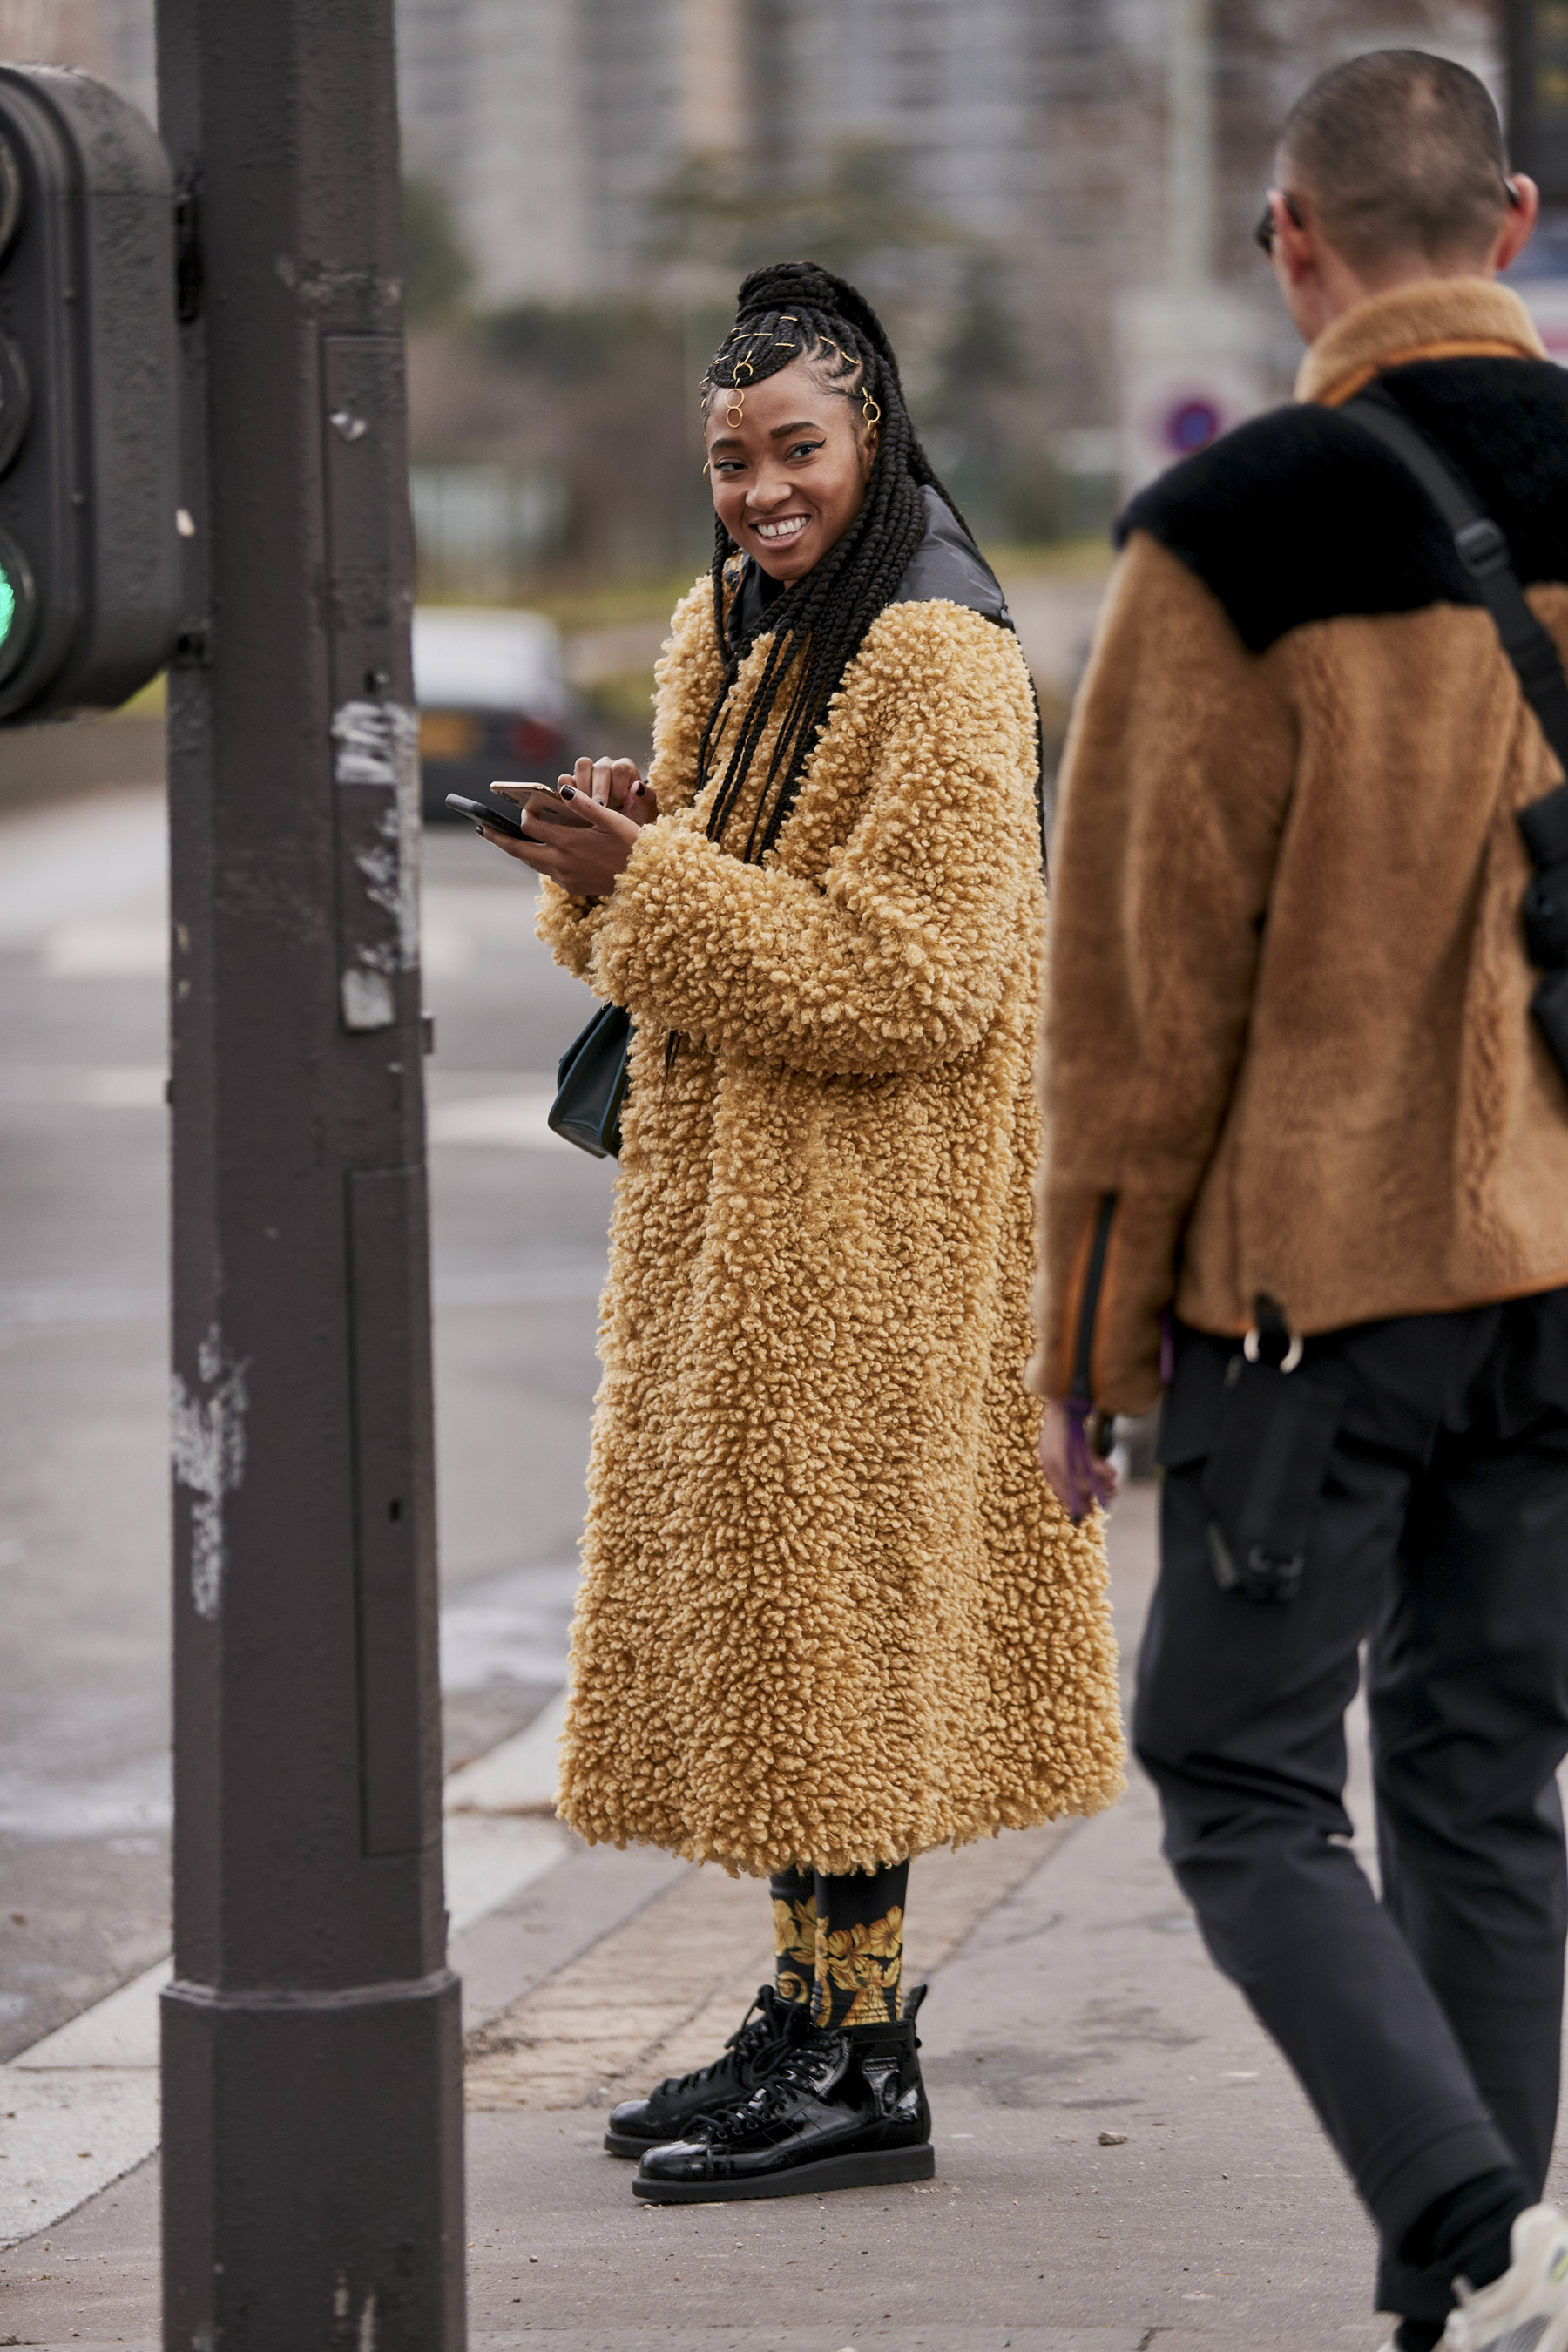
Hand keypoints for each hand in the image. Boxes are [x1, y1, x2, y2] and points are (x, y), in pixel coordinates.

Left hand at [480, 781, 641, 897]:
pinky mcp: (571, 886)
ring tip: (505, 839)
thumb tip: (564, 791)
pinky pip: (547, 872)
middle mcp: (562, 862)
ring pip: (532, 862)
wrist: (647, 880)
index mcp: (569, 842)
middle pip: (519, 850)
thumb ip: (586, 805)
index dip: (525, 814)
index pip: (530, 827)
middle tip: (482, 829)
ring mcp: (565, 877)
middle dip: (499, 839)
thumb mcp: (612, 819)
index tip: (527, 806)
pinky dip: (539, 859)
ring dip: (519, 850)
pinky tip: (540, 850)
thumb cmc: (633, 844)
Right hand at [575, 754, 657, 826]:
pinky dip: (567, 791)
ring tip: (588, 807)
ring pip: (582, 765)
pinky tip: (575, 808)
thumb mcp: (644, 814)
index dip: (618, 786)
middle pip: (600, 767)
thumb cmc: (634, 820)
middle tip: (601, 809)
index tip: (620, 804)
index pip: (620, 768)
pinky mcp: (572, 782)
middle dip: (600, 790)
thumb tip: (637, 786)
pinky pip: (565, 779)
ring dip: (584, 787)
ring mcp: (588, 772)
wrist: (618, 833)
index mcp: (625, 769)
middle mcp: (607, 766)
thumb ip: (646, 799)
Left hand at [1038, 1399, 1118, 1520]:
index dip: (1072, 1501)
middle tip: (1105, 1503)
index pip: (1058, 1488)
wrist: (1066, 1395)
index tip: (1085, 1511)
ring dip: (1100, 1485)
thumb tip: (1090, 1487)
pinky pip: (1088, 1462)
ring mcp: (1059, 1450)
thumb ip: (1075, 1465)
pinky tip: (1113, 1474)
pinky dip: (1101, 1470)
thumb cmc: (1069, 1421)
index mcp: (1047, 1461)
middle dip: (1087, 1499)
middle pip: (1069, 1487)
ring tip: (1114, 1488)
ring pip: (1080, 1478)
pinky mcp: (1070, 1441)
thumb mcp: (1068, 1446)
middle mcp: (1050, 1458)